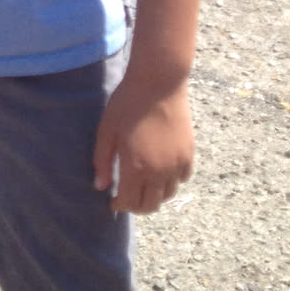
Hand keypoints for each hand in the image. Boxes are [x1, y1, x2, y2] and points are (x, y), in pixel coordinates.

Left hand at [93, 72, 193, 213]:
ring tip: (144, 186)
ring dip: (155, 196)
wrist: (158, 83)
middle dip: (137, 206)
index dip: (120, 206)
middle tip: (128, 198)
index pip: (129, 202)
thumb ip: (102, 161)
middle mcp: (159, 172)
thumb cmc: (127, 104)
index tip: (113, 201)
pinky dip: (171, 183)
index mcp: (136, 167)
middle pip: (151, 205)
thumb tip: (100, 187)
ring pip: (168, 195)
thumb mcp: (107, 130)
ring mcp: (177, 165)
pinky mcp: (189, 155)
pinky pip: (182, 180)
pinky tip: (162, 173)